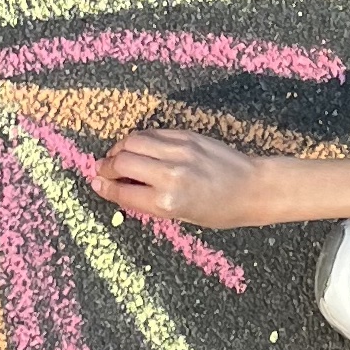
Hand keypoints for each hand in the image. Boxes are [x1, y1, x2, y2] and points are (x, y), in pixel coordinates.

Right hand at [94, 125, 279, 228]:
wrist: (252, 187)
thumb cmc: (220, 211)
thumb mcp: (181, 217)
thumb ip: (149, 201)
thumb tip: (121, 189)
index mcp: (168, 202)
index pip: (123, 191)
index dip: (105, 187)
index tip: (96, 184)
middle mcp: (170, 174)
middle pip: (122, 161)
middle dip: (106, 166)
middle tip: (103, 171)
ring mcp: (179, 151)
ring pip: (133, 141)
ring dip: (119, 149)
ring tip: (118, 157)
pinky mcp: (186, 136)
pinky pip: (152, 133)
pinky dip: (139, 140)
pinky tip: (138, 148)